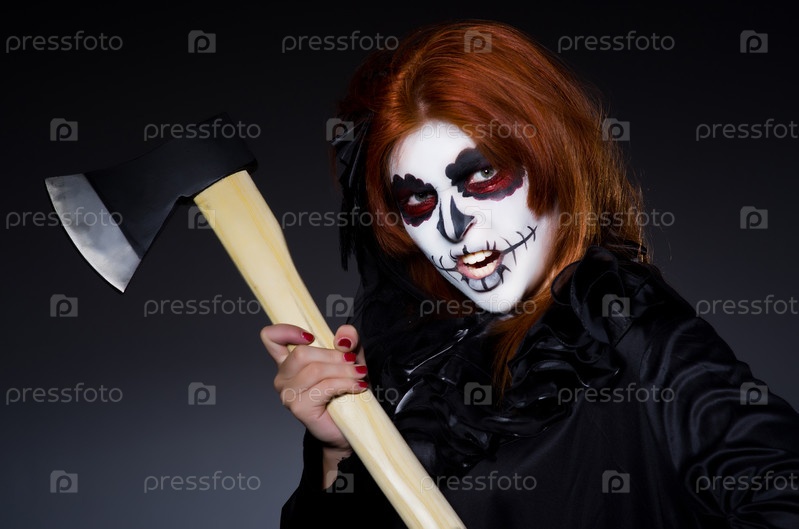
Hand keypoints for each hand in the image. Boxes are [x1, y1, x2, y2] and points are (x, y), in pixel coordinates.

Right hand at [261, 323, 367, 467]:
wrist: (348, 427)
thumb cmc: (346, 391)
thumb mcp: (350, 358)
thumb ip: (348, 341)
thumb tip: (344, 336)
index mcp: (289, 361)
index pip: (271, 338)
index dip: (286, 331)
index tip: (310, 336)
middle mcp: (283, 377)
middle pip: (301, 353)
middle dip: (334, 355)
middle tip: (354, 363)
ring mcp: (288, 394)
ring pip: (315, 370)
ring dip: (344, 371)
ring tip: (359, 375)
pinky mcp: (299, 408)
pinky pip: (324, 387)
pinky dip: (345, 383)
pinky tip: (357, 387)